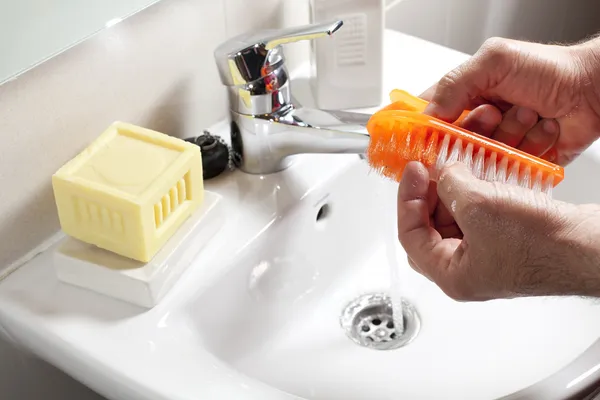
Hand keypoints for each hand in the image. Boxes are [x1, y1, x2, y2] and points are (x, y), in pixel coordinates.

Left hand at [397, 161, 599, 300]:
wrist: (590, 246)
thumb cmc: (542, 244)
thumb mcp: (480, 205)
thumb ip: (450, 185)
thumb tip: (444, 173)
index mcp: (452, 274)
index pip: (410, 235)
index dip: (407, 199)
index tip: (413, 171)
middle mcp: (468, 269)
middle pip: (432, 226)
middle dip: (430, 194)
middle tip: (432, 169)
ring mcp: (489, 254)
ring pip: (458, 217)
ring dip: (456, 189)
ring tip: (458, 164)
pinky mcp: (508, 240)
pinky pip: (482, 213)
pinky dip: (478, 192)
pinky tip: (481, 173)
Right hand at [421, 36, 599, 165]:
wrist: (594, 88)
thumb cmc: (550, 69)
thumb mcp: (495, 61)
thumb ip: (455, 84)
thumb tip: (428, 115)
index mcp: (463, 95)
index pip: (426, 117)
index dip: (421, 131)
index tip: (423, 138)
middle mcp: (476, 121)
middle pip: (452, 145)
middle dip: (476, 131)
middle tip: (494, 113)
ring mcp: (496, 143)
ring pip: (482, 159)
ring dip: (508, 136)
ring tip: (528, 114)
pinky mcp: (516, 163)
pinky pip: (509, 169)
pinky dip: (529, 149)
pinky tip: (543, 129)